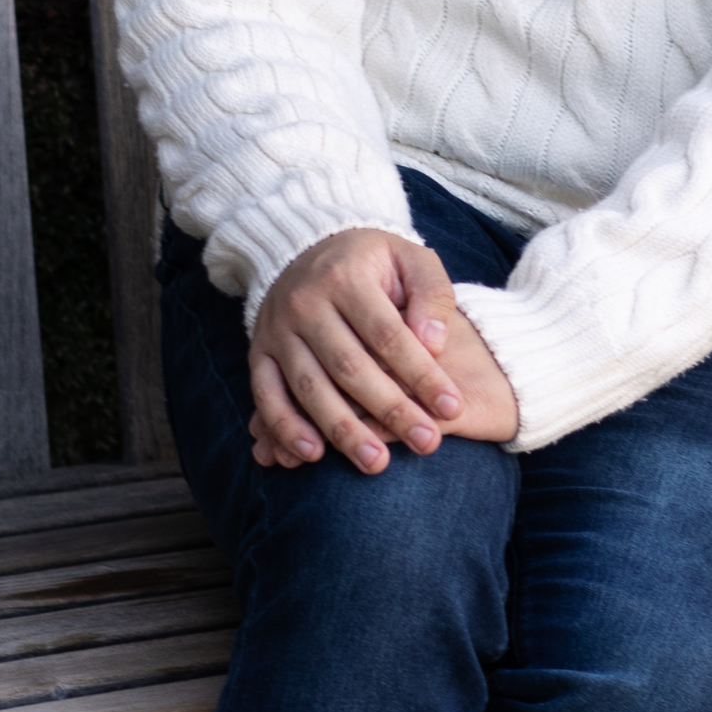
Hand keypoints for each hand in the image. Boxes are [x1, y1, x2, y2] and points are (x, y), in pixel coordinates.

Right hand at [247, 229, 516, 474]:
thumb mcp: (409, 258)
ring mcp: (278, 329)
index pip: (388, 334)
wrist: (307, 249)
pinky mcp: (259, 352)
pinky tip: (312, 455)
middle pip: (350, 366)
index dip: (421, 374)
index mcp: (347, 277)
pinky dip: (286, 428)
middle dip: (391, 410)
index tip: (452, 408)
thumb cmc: (372, 262)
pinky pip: (266, 395)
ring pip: (310, 387)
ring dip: (343, 430)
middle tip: (427, 444)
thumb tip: (434, 344)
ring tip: (376, 462)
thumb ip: (430, 294)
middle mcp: (306, 302)